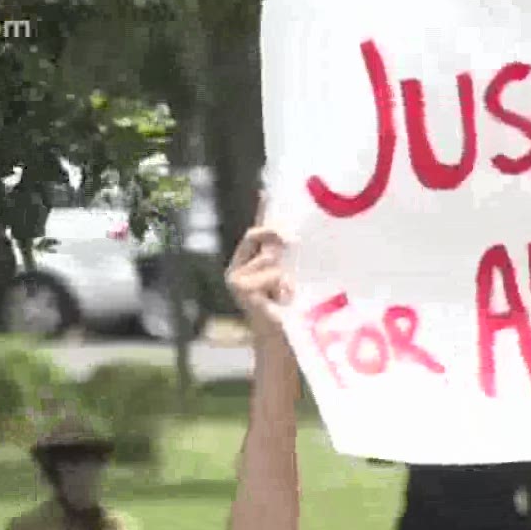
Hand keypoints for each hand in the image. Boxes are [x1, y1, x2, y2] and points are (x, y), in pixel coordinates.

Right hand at [225, 193, 295, 353]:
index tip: (266, 190)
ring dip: (284, 274)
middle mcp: (238, 268)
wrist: (280, 339)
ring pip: (269, 257)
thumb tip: (292, 234)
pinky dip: (281, 284)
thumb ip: (286, 257)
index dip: (262, 211)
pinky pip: (271, 272)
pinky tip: (280, 300)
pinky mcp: (240, 285)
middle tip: (294, 241)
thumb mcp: (290, 277)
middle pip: (258, 234)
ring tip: (286, 295)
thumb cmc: (288, 311)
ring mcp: (236, 277)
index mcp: (250, 264)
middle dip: (276, 234)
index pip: (256, 232)